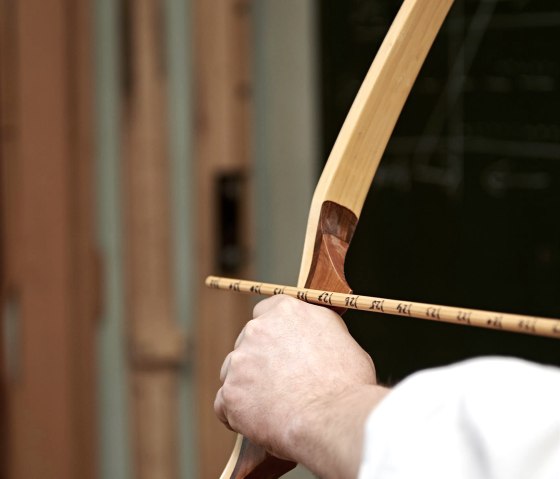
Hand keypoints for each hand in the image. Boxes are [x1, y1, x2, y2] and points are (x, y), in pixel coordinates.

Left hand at [215, 295, 387, 476]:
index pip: (265, 312)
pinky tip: (261, 423)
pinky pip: (225, 405)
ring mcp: (239, 361)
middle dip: (258, 362)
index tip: (278, 349)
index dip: (272, 333)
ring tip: (275, 408)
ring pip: (233, 373)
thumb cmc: (347, 383)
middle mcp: (257, 329)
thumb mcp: (340, 337)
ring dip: (247, 387)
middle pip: (247, 343)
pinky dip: (239, 415)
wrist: (335, 418)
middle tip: (279, 385)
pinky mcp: (230, 393)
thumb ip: (315, 330)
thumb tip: (310, 336)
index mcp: (285, 311)